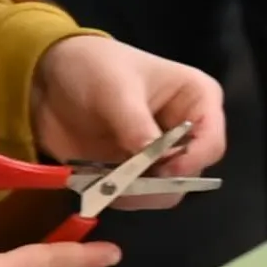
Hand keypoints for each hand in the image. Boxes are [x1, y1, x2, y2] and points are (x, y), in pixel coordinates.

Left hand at [27, 33, 228, 196]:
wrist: (54, 79)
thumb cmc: (94, 68)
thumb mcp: (116, 90)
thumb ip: (136, 125)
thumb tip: (153, 162)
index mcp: (198, 101)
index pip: (212, 145)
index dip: (190, 163)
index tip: (159, 169)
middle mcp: (187, 133)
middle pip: (190, 176)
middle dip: (157, 182)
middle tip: (122, 177)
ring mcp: (161, 157)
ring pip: (164, 194)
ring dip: (135, 193)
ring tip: (104, 177)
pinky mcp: (136, 173)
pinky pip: (137, 199)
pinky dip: (118, 196)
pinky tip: (97, 180)